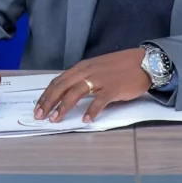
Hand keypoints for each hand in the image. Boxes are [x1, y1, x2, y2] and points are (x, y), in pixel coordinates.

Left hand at [35, 48, 151, 122]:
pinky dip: (91, 110)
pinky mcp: (113, 88)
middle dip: (49, 102)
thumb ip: (83, 78)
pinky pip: (99, 101)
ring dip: (63, 107)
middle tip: (39, 116)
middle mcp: (87, 71)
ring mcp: (100, 79)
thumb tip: (67, 94)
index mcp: (82, 67)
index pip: (58, 81)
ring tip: (56, 119)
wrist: (144, 62)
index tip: (37, 107)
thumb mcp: (97, 68)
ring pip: (76, 93)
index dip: (46, 95)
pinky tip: (85, 120)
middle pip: (62, 87)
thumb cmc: (120, 67)